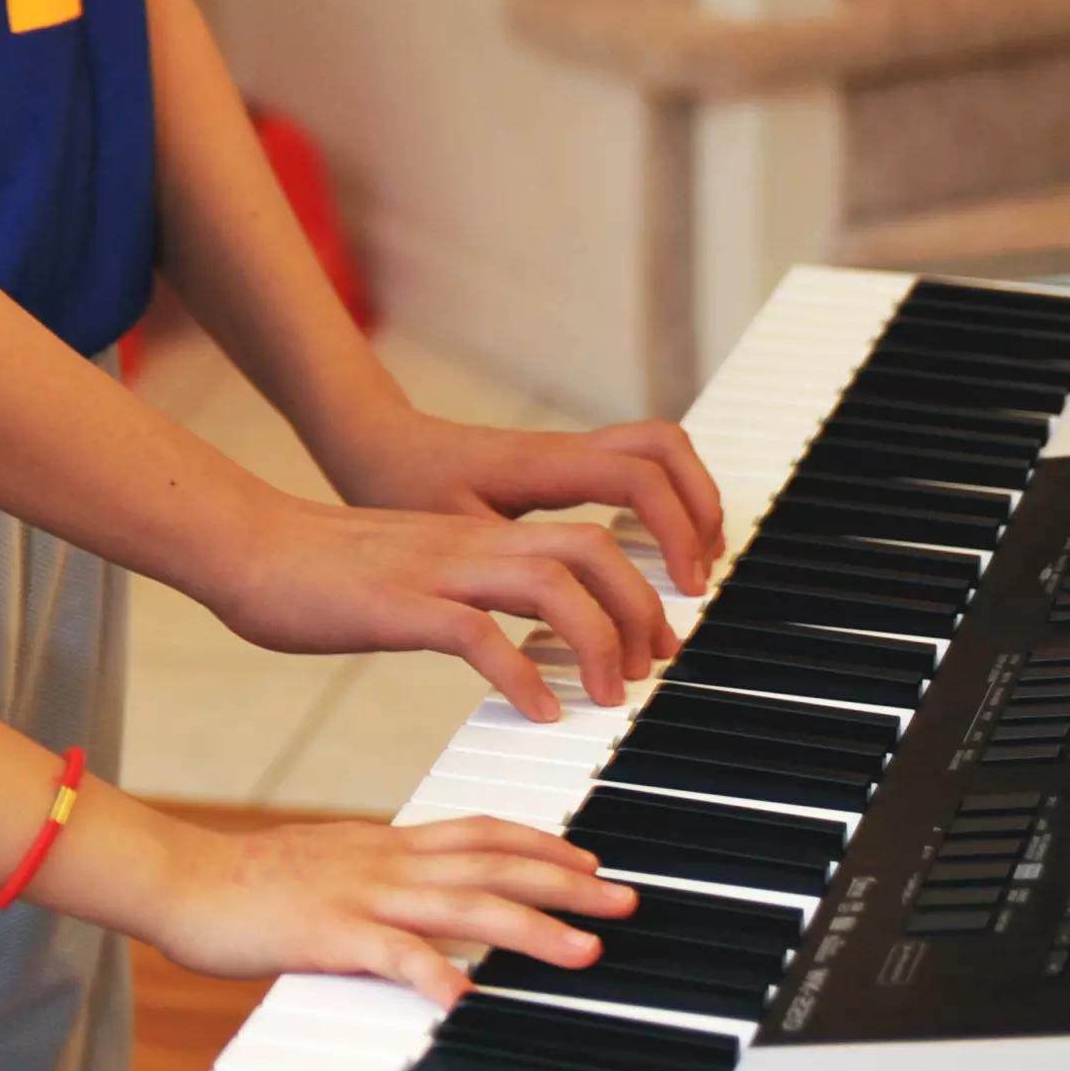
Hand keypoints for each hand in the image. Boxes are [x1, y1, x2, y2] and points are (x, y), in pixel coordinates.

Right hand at [155, 813, 634, 1009]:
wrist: (181, 877)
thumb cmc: (246, 884)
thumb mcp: (325, 868)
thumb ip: (375, 882)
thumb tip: (417, 905)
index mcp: (383, 845)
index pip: (478, 832)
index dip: (540, 844)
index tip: (589, 859)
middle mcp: (383, 861)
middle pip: (490, 864)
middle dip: (564, 883)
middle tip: (624, 901)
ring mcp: (359, 895)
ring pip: (461, 905)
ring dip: (529, 928)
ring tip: (584, 953)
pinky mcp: (327, 933)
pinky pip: (390, 954)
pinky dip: (433, 973)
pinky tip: (468, 997)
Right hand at [209, 492, 676, 718]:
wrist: (246, 545)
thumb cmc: (318, 571)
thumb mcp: (411, 573)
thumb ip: (460, 593)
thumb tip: (500, 633)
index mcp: (475, 537)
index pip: (584, 540)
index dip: (634, 585)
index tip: (651, 640)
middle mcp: (468, 544)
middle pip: (590, 549)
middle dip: (638, 606)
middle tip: (649, 667)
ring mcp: (435, 570)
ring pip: (550, 581)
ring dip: (596, 640)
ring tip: (608, 696)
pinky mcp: (398, 605)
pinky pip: (478, 632)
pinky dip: (521, 674)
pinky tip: (537, 711)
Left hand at [325, 403, 724, 594]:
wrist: (370, 442)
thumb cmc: (398, 484)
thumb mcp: (444, 536)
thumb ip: (501, 577)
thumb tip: (555, 628)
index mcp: (537, 463)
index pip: (637, 477)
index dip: (676, 530)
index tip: (683, 589)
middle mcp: (559, 449)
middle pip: (664, 447)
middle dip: (699, 508)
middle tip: (698, 579)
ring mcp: (563, 453)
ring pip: (653, 451)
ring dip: (684, 505)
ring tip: (689, 572)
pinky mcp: (560, 467)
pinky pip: (630, 470)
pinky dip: (658, 506)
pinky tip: (652, 558)